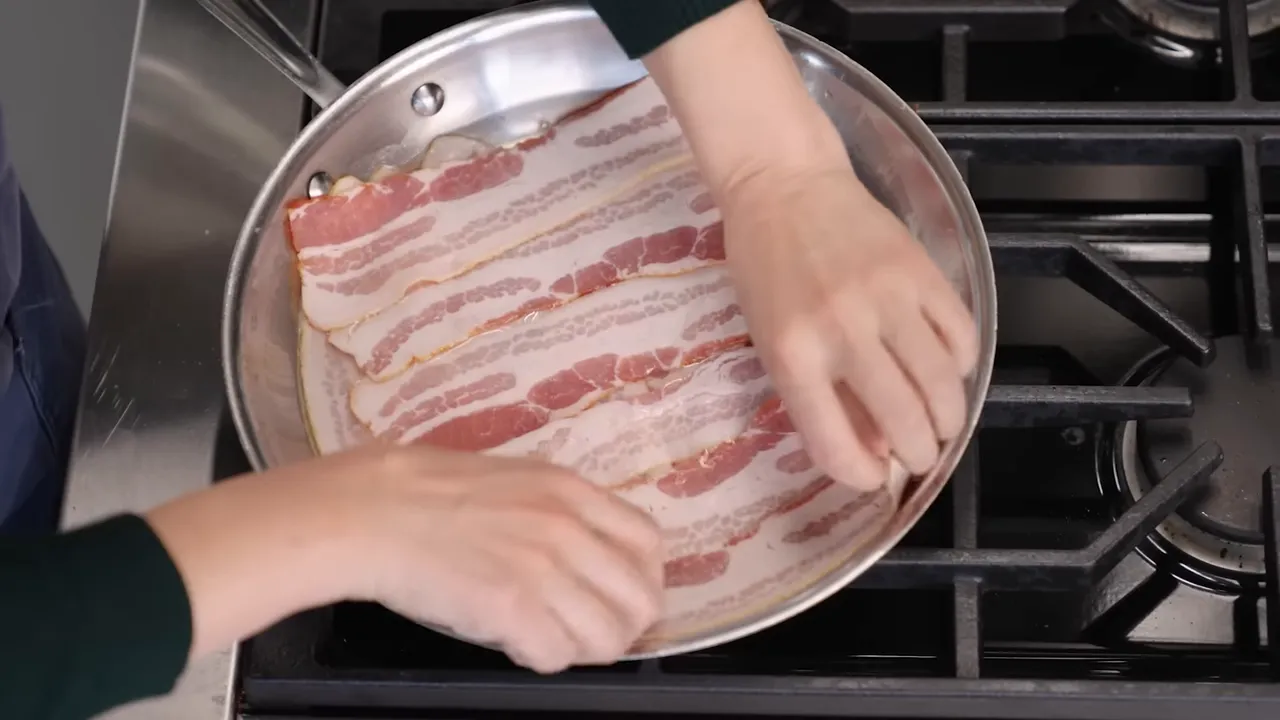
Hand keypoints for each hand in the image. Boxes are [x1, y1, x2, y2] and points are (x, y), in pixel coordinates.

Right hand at [355, 445, 663, 671]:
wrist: (370, 512)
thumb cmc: (425, 492)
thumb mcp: (513, 478)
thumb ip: (558, 510)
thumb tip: (587, 551)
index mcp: (572, 491)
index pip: (649, 545)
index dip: (641, 580)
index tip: (617, 596)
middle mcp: (569, 529)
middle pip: (640, 601)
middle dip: (620, 626)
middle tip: (584, 632)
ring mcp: (543, 570)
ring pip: (606, 638)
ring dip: (580, 648)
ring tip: (546, 638)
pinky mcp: (512, 610)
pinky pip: (557, 657)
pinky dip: (540, 658)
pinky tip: (514, 642)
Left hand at [719, 167, 979, 488]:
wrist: (784, 185)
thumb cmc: (766, 268)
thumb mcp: (772, 341)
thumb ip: (820, 396)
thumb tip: (875, 448)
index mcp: (794, 358)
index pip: (838, 447)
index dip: (863, 476)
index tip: (875, 477)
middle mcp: (843, 333)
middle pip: (905, 422)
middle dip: (919, 454)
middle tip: (920, 454)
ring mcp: (888, 299)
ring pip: (942, 385)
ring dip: (948, 419)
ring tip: (941, 424)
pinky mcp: (924, 270)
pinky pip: (962, 336)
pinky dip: (961, 366)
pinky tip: (948, 371)